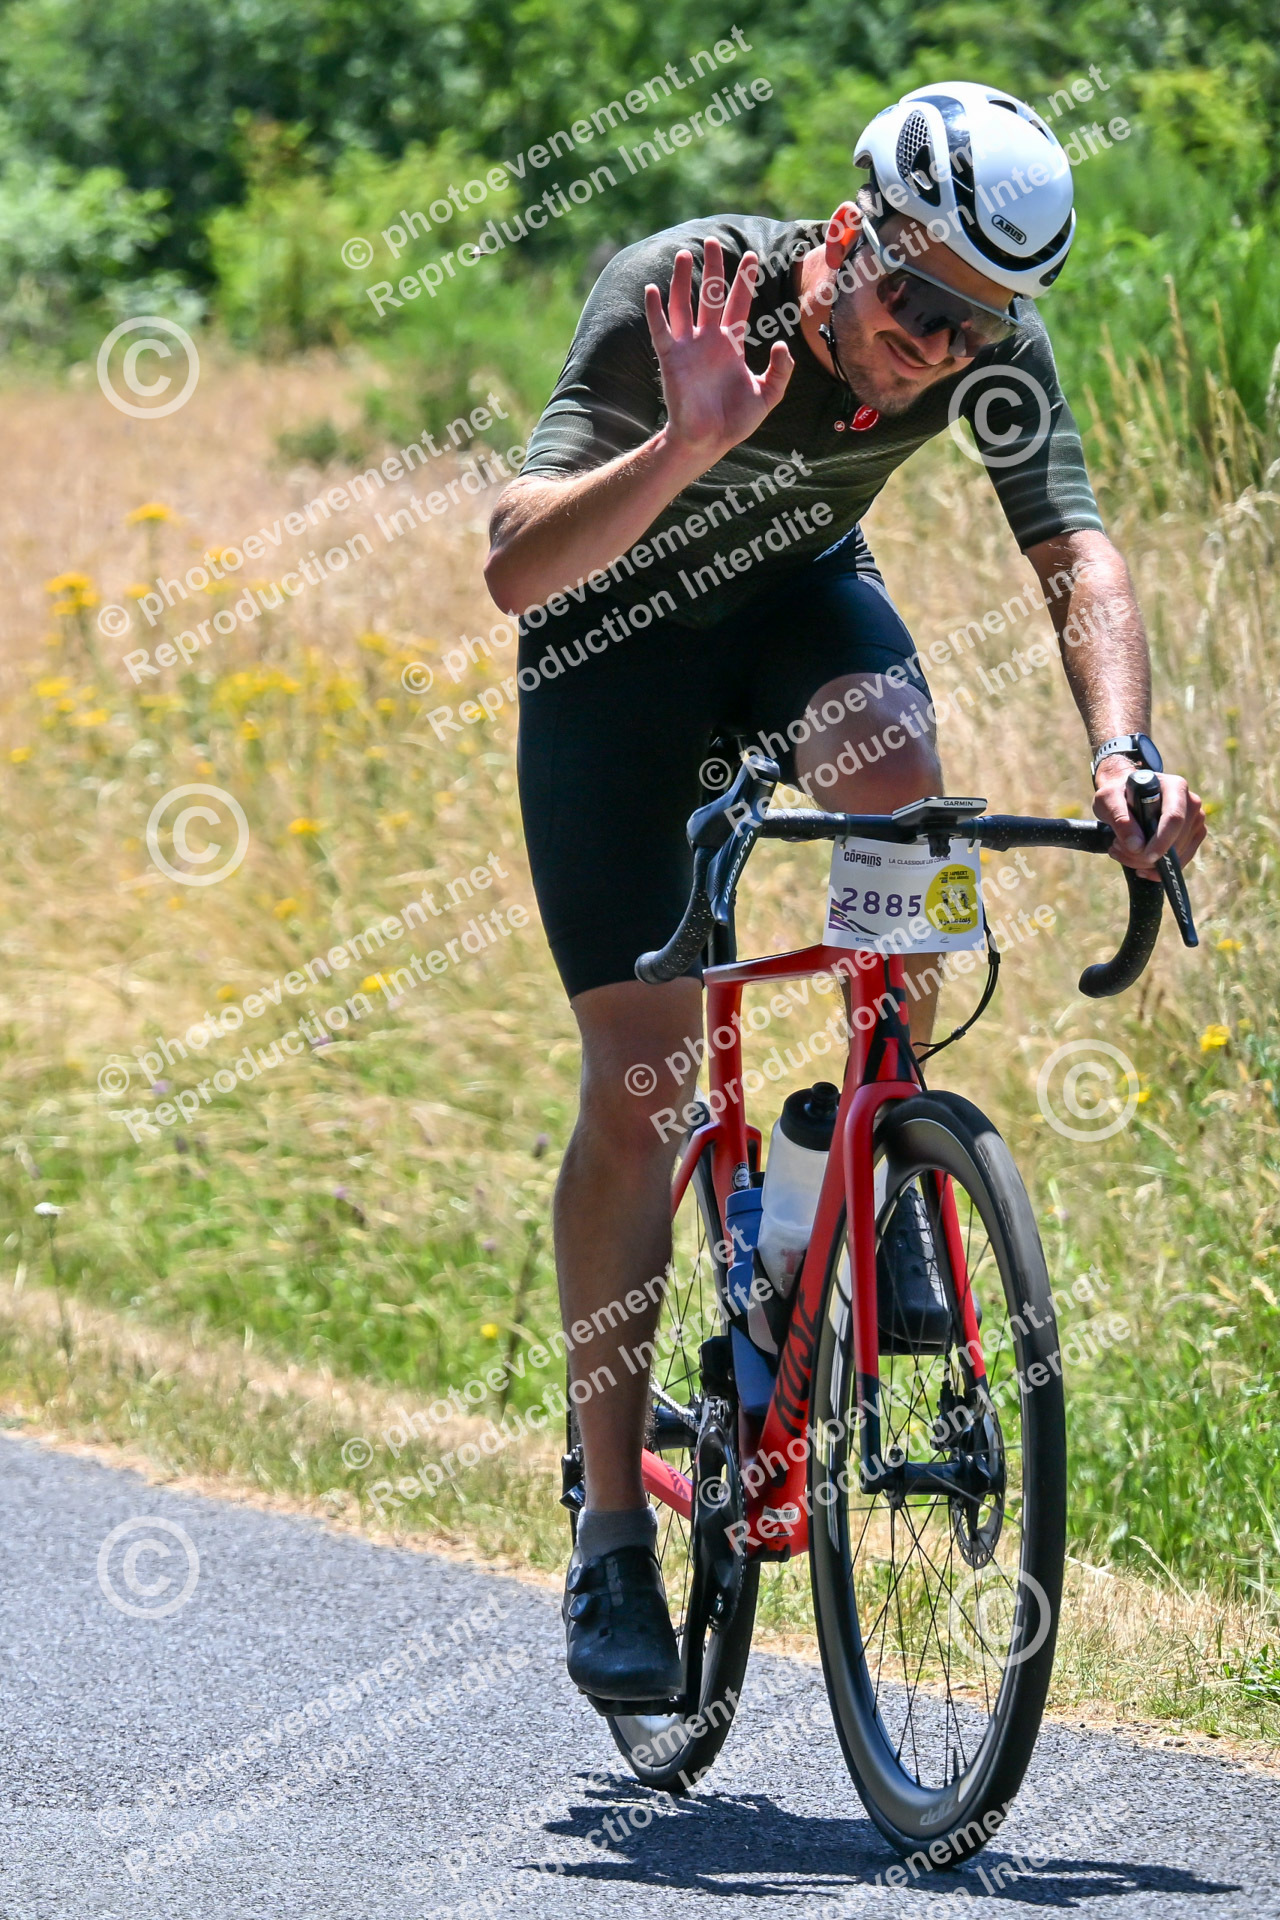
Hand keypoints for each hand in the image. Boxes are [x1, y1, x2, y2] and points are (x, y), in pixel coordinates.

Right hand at [644, 238, 792, 463]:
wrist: (708, 441)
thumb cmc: (736, 421)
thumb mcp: (767, 396)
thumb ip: (780, 371)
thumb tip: (782, 344)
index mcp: (731, 345)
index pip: (738, 305)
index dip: (744, 282)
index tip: (752, 257)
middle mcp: (709, 340)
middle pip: (710, 296)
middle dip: (713, 269)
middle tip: (713, 241)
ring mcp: (688, 348)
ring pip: (684, 305)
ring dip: (681, 280)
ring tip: (683, 254)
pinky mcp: (671, 359)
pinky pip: (661, 330)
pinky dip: (655, 310)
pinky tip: (653, 289)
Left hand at [1092, 760, 1206, 880]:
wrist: (1125, 798)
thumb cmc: (1118, 794)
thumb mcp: (1108, 799)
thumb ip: (1119, 817)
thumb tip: (1136, 845)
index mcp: (1174, 786)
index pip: (1174, 817)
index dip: (1162, 840)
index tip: (1145, 855)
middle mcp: (1190, 803)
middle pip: (1177, 840)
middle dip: (1147, 855)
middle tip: (1117, 849)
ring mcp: (1195, 821)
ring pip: (1178, 854)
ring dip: (1147, 862)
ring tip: (1121, 850)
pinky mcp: (1193, 836)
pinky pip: (1180, 862)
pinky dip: (1157, 869)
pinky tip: (1137, 863)